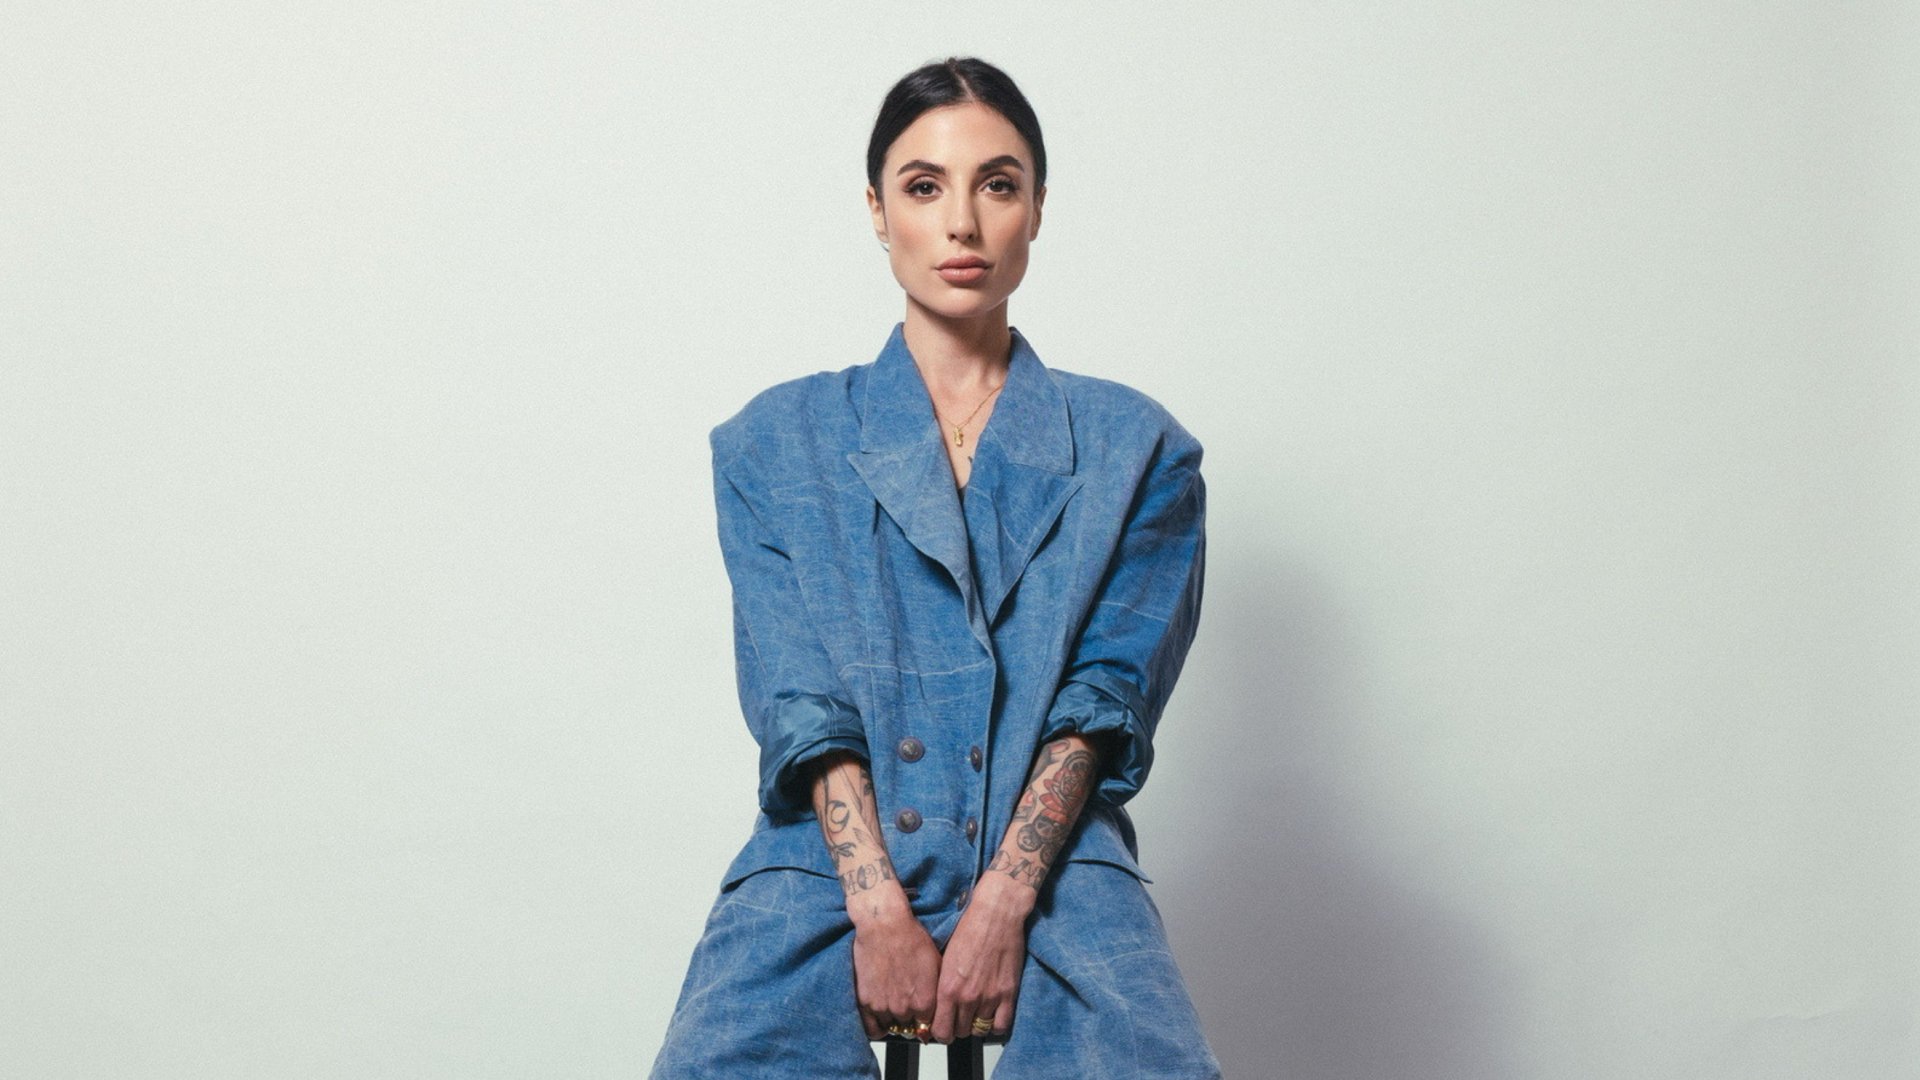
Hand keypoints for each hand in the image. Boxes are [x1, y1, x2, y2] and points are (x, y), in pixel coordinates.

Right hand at [851, 899, 942, 1041]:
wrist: (884, 925)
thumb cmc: (911, 939)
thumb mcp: (937, 964)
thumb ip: (940, 993)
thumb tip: (942, 1009)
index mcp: (925, 1002)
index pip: (929, 1026)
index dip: (926, 1018)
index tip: (923, 1012)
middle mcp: (904, 1009)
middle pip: (910, 1027)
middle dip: (911, 1017)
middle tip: (907, 1003)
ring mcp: (883, 1007)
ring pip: (892, 1027)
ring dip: (894, 1020)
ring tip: (894, 1003)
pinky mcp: (865, 1002)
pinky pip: (871, 1028)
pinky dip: (877, 1026)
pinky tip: (881, 1018)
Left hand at [931, 874, 1034, 1042]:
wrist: (995, 913)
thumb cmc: (969, 928)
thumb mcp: (944, 957)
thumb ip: (942, 985)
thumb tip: (937, 1004)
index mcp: (947, 988)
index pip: (940, 1030)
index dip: (940, 1033)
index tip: (943, 1029)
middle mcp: (967, 996)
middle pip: (960, 1032)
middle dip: (958, 1028)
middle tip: (960, 1018)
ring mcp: (989, 997)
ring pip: (980, 1030)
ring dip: (977, 1025)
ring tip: (976, 1014)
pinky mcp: (1009, 993)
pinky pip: (1002, 1025)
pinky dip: (997, 1025)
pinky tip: (993, 1015)